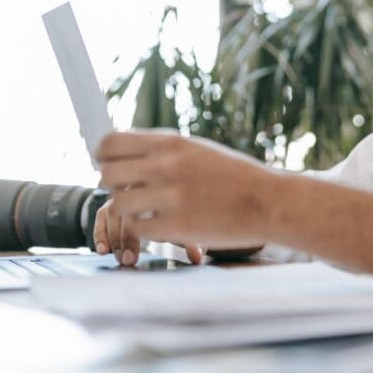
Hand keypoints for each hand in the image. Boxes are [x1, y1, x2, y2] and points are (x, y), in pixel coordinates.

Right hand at [92, 198, 206, 265]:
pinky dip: (100, 232)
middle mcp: (139, 188)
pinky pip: (102, 215)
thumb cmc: (177, 210)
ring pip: (112, 211)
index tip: (149, 249)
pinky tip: (103, 249)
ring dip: (113, 237)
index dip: (150, 231)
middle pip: (128, 209)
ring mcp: (123, 194)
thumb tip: (197, 259)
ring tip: (119, 258)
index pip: (151, 208)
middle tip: (128, 260)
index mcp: (159, 190)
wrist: (162, 188)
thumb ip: (191, 238)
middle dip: (126, 237)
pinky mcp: (111, 202)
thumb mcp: (185, 221)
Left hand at [96, 130, 269, 263]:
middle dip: (111, 184)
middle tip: (126, 190)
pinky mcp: (176, 228)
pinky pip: (138, 229)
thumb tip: (121, 150)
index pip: (111, 143)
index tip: (107, 162)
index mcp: (171, 144)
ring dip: (127, 209)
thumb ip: (161, 150)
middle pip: (107, 174)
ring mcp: (170, 198)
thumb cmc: (234, 176)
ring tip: (145, 210)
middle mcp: (166, 167)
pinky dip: (144, 229)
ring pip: (118, 204)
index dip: (103, 154)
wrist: (269, 201)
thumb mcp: (197, 150)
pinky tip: (160, 225)